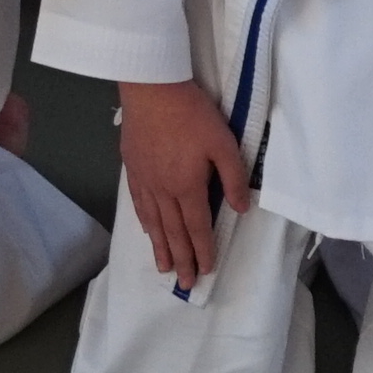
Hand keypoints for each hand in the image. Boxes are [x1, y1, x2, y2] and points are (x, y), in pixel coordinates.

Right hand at [115, 77, 254, 292]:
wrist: (151, 89)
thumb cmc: (191, 114)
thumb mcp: (223, 143)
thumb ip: (233, 177)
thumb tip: (240, 209)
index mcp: (188, 187)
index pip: (197, 228)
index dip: (203, 250)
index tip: (206, 271)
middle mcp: (164, 191)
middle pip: (174, 232)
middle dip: (181, 260)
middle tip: (185, 283)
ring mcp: (145, 181)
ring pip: (154, 223)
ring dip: (160, 248)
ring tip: (163, 267)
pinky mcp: (132, 168)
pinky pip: (139, 205)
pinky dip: (145, 223)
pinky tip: (147, 230)